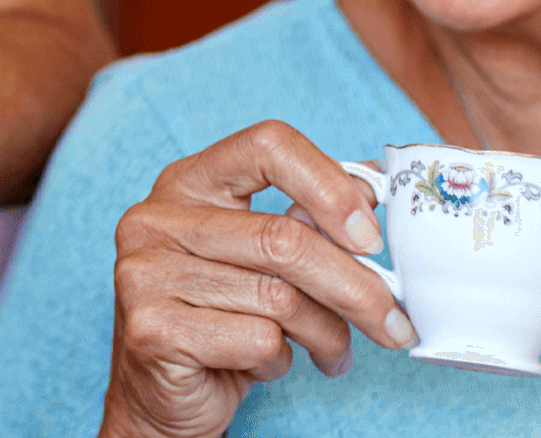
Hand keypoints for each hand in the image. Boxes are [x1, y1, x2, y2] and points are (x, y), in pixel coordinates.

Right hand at [100, 120, 417, 437]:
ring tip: (331, 353)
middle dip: (356, 288)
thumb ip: (304, 221)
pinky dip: (281, 360)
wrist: (160, 393)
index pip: (266, 146)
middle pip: (283, 237)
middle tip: (395, 322)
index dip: (330, 185)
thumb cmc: (220, 317)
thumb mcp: (260, 261)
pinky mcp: (152, 327)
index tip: (370, 236)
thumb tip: (374, 192)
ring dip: (326, 335)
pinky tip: (267, 362)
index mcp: (186, 182)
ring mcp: (145, 271)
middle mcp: (156, 218)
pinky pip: (256, 340)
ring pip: (279, 298)